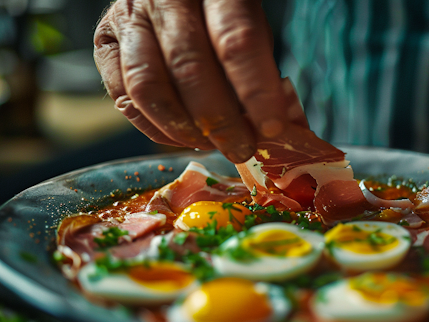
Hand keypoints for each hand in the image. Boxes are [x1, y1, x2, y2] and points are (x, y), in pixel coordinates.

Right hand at [94, 0, 307, 162]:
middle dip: (219, 121)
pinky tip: (179, 137)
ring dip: (182, 130)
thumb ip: (257, 67)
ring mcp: (128, 19)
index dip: (255, 90)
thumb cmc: (219, 13)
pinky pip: (123, 96)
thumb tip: (264, 126)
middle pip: (189, 69)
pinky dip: (152, 127)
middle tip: (242, 149)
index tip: (272, 127)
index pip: (236, 42)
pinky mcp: (104, 42)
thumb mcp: (249, 24)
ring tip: (210, 146)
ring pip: (148, 87)